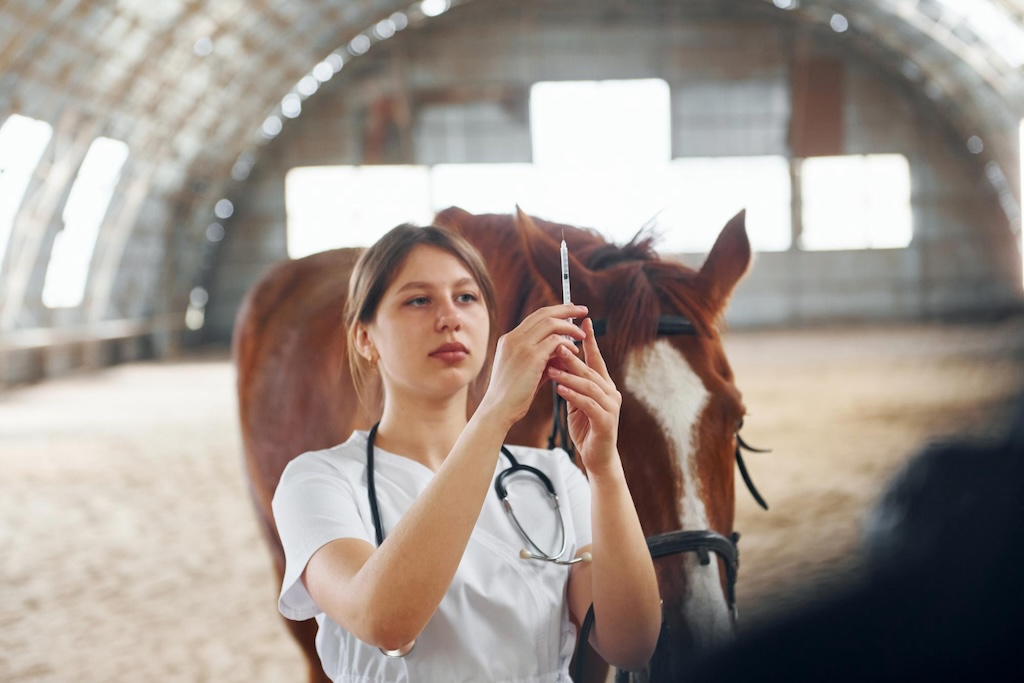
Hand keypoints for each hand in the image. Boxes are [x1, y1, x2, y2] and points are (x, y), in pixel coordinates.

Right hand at [478, 304, 587, 428]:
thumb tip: (563, 352)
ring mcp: (521, 345)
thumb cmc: (513, 395)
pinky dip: (568, 344)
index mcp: (509, 339)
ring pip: (551, 323)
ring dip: (570, 327)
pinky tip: (574, 352)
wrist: (498, 409)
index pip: (535, 317)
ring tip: (582, 335)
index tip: (569, 311)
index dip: (554, 312)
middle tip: (583, 310)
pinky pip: (555, 341)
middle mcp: (513, 338)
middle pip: (544, 313)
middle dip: (566, 310)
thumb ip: (543, 358)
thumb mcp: (527, 371)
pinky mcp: (531, 356)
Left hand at [545, 317, 621, 474]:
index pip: (596, 358)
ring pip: (590, 385)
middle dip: (573, 356)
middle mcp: (611, 392)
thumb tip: (556, 359)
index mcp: (604, 384)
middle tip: (556, 344)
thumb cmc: (585, 427)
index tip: (582, 320)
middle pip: (591, 369)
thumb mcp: (576, 399)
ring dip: (570, 375)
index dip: (589, 339)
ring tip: (551, 368)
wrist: (596, 457)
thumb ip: (572, 381)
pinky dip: (574, 395)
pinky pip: (589, 404)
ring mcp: (610, 407)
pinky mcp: (606, 422)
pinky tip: (560, 389)